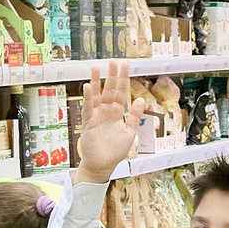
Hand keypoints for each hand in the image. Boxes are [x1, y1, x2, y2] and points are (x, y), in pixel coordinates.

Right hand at [76, 62, 145, 180]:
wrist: (102, 165)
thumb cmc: (115, 151)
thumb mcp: (129, 132)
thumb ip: (135, 116)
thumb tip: (140, 100)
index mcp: (117, 113)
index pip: (120, 92)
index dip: (122, 79)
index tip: (125, 65)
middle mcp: (106, 111)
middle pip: (109, 90)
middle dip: (111, 76)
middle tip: (113, 61)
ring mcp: (97, 116)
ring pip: (97, 95)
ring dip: (97, 82)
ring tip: (96, 67)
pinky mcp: (88, 123)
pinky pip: (88, 108)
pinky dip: (88, 98)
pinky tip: (88, 86)